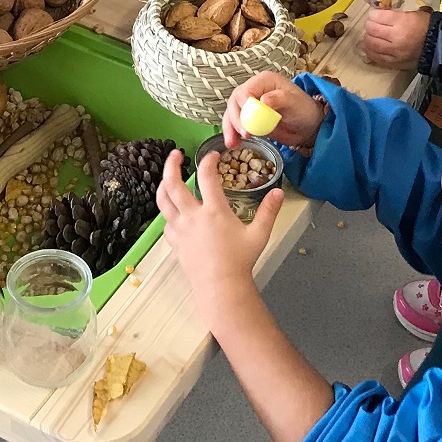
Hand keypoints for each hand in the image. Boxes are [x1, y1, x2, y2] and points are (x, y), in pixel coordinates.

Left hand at [156, 148, 282, 330]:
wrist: (220, 287)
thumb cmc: (240, 260)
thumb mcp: (259, 234)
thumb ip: (269, 211)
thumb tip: (278, 191)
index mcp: (213, 211)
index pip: (206, 176)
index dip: (208, 161)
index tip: (213, 156)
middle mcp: (192, 216)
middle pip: (173, 183)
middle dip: (171, 165)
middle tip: (175, 154)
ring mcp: (180, 229)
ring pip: (162, 200)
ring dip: (163, 185)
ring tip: (168, 177)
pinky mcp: (174, 241)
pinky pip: (166, 221)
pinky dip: (168, 211)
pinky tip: (175, 211)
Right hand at [221, 72, 323, 150]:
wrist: (307, 127)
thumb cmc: (304, 110)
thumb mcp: (295, 103)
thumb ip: (280, 99)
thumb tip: (263, 100)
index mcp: (263, 81)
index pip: (245, 91)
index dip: (244, 107)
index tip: (249, 124)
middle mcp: (253, 90)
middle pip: (234, 102)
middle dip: (235, 120)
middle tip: (245, 135)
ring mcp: (249, 105)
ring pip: (231, 114)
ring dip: (230, 129)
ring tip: (233, 144)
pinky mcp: (248, 119)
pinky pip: (235, 124)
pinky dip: (233, 134)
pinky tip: (234, 144)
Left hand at [361, 7, 430, 69]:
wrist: (439, 47)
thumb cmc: (428, 27)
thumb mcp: (414, 14)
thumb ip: (396, 15)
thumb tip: (381, 15)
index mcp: (401, 22)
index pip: (377, 16)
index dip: (373, 14)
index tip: (374, 15)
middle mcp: (395, 38)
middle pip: (371, 30)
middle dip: (369, 25)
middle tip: (372, 24)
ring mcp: (394, 52)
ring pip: (371, 44)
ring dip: (368, 39)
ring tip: (371, 36)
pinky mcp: (394, 63)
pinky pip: (376, 58)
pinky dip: (371, 52)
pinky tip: (371, 48)